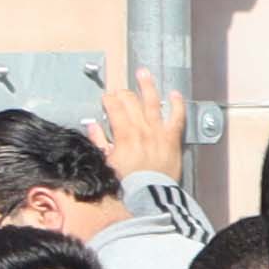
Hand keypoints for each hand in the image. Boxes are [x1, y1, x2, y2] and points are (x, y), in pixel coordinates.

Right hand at [100, 67, 187, 182]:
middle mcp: (142, 129)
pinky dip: (176, 104)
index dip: (109, 99)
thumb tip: (92, 126)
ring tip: (143, 74)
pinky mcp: (172, 138)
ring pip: (153, 102)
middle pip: (132, 102)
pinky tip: (173, 94)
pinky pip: (176, 117)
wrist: (148, 195)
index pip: (115, 108)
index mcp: (124, 135)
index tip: (107, 97)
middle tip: (120, 90)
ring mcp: (158, 132)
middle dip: (124, 93)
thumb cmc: (127, 183)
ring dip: (147, 86)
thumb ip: (99, 141)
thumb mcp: (105, 162)